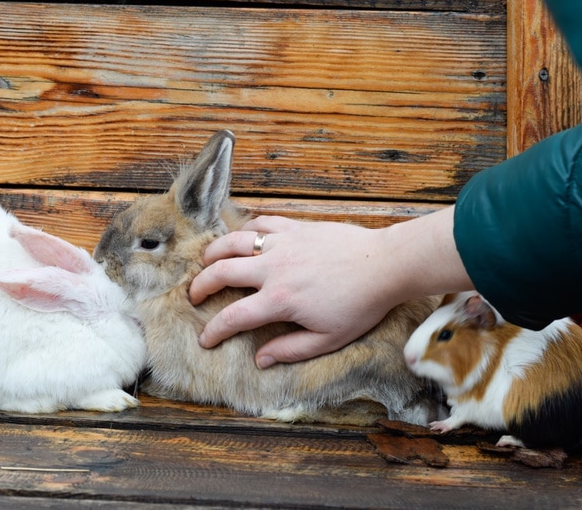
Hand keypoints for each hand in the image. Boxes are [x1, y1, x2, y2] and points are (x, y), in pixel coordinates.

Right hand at [189, 208, 471, 368]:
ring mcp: (283, 243)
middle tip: (195, 296)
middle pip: (222, 272)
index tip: (204, 339)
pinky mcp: (296, 227)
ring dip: (214, 252)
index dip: (213, 331)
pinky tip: (243, 237)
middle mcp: (273, 268)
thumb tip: (260, 359)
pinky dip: (246, 229)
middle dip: (201, 286)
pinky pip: (261, 223)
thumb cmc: (360, 305)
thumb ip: (291, 349)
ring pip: (234, 241)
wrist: (385, 265)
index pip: (233, 317)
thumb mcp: (328, 338)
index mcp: (279, 300)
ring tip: (207, 262)